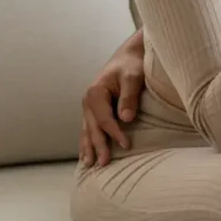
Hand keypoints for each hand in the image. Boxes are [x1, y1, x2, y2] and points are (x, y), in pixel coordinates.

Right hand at [79, 48, 145, 166]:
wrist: (129, 56)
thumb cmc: (133, 65)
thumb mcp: (133, 77)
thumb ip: (129, 97)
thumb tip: (126, 118)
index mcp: (96, 92)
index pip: (105, 119)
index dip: (115, 133)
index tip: (126, 146)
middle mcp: (88, 100)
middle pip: (93, 128)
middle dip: (97, 146)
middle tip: (103, 164)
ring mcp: (89, 105)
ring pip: (87, 130)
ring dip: (88, 147)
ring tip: (88, 164)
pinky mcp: (94, 109)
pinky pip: (89, 127)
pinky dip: (88, 140)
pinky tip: (87, 153)